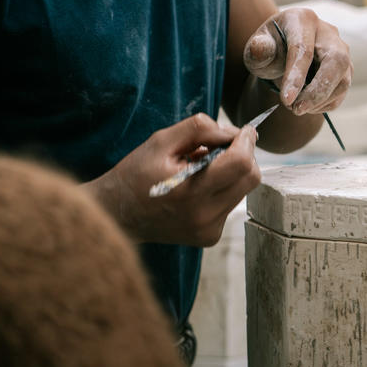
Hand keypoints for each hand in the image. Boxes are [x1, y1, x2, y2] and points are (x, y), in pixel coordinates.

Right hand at [83, 114, 260, 246]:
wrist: (116, 215)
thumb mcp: (161, 141)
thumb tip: (234, 132)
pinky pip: (231, 203)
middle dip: (243, 155)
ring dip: (232, 172)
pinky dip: (223, 188)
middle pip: (250, 178)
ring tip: (201, 167)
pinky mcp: (210, 236)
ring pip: (243, 190)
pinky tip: (198, 186)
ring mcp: (209, 230)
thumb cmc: (135, 174)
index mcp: (190, 192)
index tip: (244, 130)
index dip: (246, 142)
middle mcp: (204, 216)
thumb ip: (199, 129)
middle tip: (221, 145)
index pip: (240, 164)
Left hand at [242, 8, 351, 115]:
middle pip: (335, 62)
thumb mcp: (258, 47)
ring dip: (320, 101)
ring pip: (343, 81)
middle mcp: (329, 33)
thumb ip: (258, 49)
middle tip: (296, 109)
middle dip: (317, 91)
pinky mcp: (346, 70)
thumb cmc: (270, 49)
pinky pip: (341, 92)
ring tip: (296, 108)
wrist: (284, 51)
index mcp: (303, 20)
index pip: (303, 50)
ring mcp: (342, 52)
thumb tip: (260, 49)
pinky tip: (307, 106)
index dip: (296, 76)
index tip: (286, 100)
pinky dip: (325, 104)